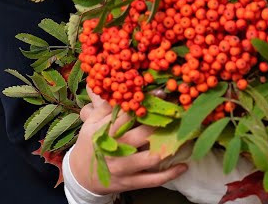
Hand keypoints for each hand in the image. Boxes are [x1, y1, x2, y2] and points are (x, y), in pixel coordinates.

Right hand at [65, 97, 187, 194]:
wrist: (81, 175)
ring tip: (186, 136)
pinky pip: (153, 180)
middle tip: (179, 112)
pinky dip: (170, 174)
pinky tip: (184, 165)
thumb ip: (106, 106)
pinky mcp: (131, 182)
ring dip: (170, 148)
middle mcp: (116, 150)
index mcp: (106, 132)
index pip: (128, 115)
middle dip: (162, 123)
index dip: (145, 103)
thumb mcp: (92, 123)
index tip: (161, 92)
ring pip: (151, 159)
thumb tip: (119, 85)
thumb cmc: (90, 143)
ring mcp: (124, 168)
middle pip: (143, 135)